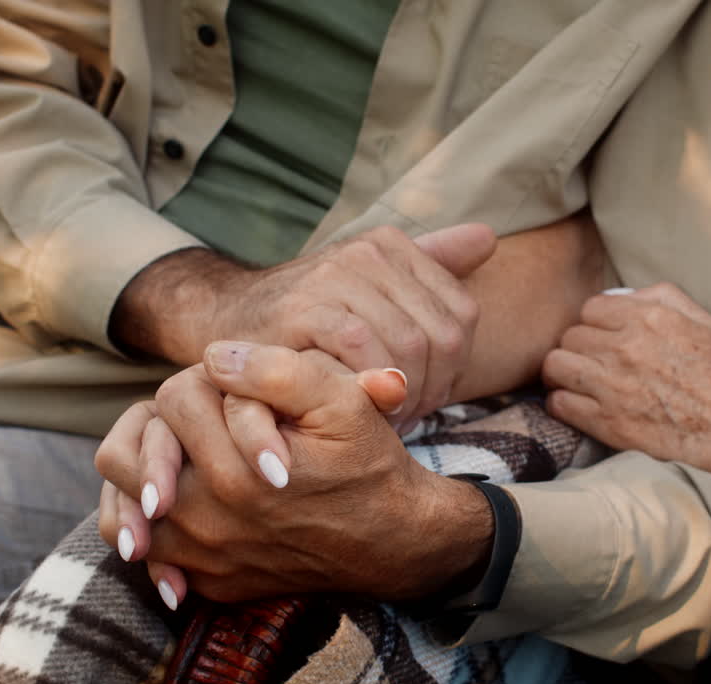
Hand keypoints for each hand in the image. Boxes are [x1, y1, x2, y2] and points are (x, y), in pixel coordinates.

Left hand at [95, 342, 491, 607]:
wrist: (393, 539)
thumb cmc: (367, 465)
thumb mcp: (342, 400)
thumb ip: (274, 370)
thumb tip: (214, 357)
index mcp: (233, 473)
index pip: (174, 398)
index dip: (208, 377)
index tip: (242, 387)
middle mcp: (205, 522)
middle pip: (123, 451)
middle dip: (162, 421)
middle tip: (204, 415)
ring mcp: (201, 558)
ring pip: (115, 510)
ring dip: (138, 473)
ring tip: (175, 453)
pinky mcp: (208, 581)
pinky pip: (147, 554)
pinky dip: (146, 527)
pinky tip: (174, 502)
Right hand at [112, 224, 496, 425]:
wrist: (223, 318)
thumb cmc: (306, 314)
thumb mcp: (369, 285)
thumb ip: (429, 263)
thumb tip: (487, 238)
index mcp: (392, 245)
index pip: (462, 316)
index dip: (454, 368)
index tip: (425, 395)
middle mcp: (368, 252)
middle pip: (440, 338)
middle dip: (432, 390)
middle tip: (406, 417)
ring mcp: (336, 276)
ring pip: (409, 349)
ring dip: (402, 397)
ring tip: (382, 417)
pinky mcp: (305, 308)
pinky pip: (364, 352)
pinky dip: (368, 388)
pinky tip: (356, 407)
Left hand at [541, 283, 710, 475]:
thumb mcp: (703, 320)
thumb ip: (660, 298)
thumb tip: (622, 296)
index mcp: (648, 319)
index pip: (590, 308)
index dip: (597, 323)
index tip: (606, 337)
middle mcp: (626, 348)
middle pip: (570, 336)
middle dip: (580, 347)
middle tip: (594, 361)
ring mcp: (613, 387)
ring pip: (555, 366)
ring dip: (564, 372)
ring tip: (579, 380)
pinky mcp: (609, 424)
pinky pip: (559, 405)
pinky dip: (563, 404)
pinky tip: (581, 405)